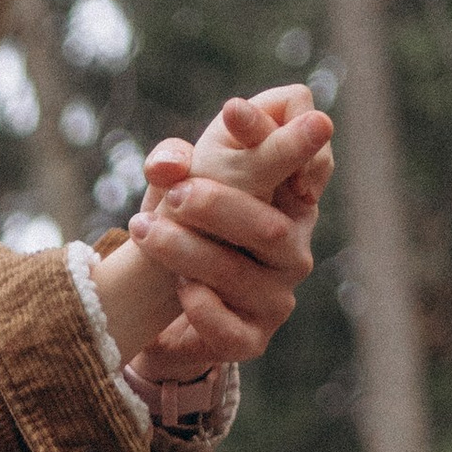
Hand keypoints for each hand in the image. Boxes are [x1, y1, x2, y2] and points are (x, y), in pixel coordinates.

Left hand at [119, 88, 334, 372]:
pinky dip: (201, 306)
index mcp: (289, 197)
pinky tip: (179, 287)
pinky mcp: (252, 339)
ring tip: (146, 231)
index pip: (305, 152)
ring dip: (188, 251)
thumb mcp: (179, 183)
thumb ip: (175, 161)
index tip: (229, 111)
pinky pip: (230, 328)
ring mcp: (277, 295)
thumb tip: (168, 163)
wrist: (162, 305)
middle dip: (218, 206)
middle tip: (175, 195)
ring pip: (242, 272)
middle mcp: (293, 246)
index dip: (273, 134)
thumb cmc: (185, 227)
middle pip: (272, 225)